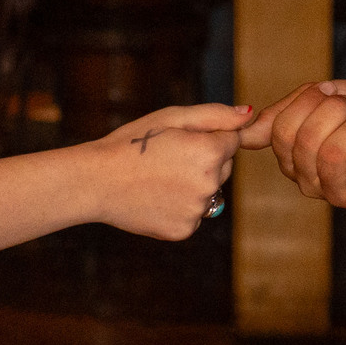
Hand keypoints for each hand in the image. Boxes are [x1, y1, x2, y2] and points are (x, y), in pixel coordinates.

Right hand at [89, 104, 247, 240]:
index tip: (179, 140)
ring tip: (159, 178)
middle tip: (167, 158)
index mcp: (209, 152)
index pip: (232, 141)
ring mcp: (197, 211)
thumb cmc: (133, 144)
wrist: (96, 182)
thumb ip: (215, 116)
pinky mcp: (184, 230)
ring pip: (209, 193)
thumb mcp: (172, 118)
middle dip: (204, 161)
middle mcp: (209, 185)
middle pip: (223, 168)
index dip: (206, 137)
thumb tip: (248, 114)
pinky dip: (180, 206)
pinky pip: (194, 214)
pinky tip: (156, 197)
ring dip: (193, 185)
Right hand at [243, 80, 345, 210]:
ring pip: (334, 154)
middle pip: (307, 141)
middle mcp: (306, 181)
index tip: (330, 91)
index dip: (310, 101)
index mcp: (289, 157)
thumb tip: (242, 135)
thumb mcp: (316, 98)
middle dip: (337, 111)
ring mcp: (334, 193)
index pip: (282, 129)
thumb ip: (280, 114)